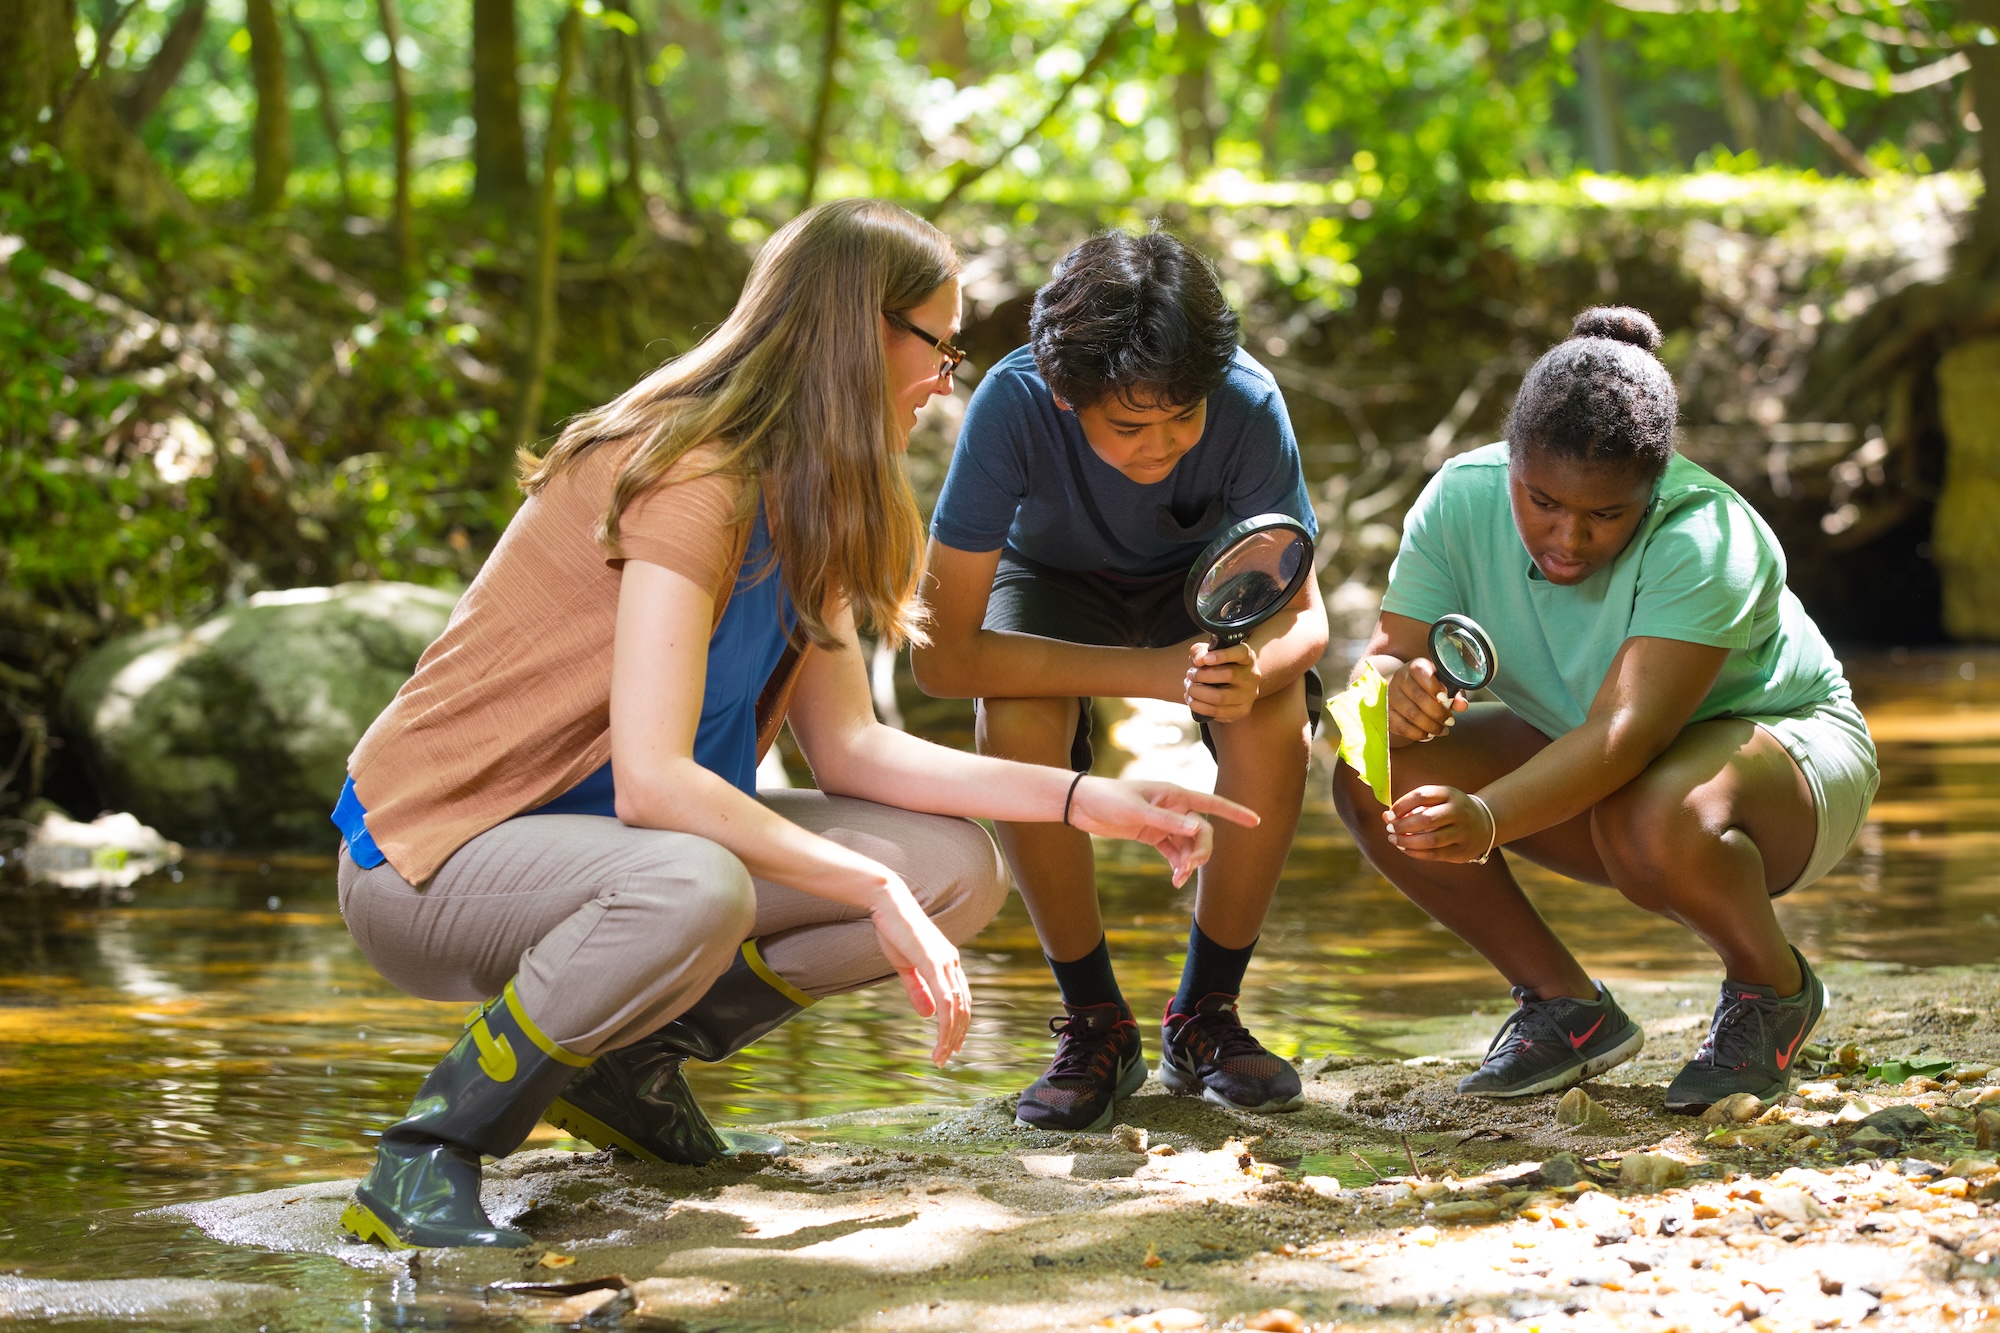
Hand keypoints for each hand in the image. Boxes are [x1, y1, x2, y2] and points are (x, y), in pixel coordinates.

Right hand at [865, 875, 971, 1066]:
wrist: (887, 903)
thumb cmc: (894, 930)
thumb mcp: (905, 965)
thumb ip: (917, 989)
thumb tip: (928, 1015)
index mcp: (948, 962)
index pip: (962, 999)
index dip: (959, 1024)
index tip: (951, 1045)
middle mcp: (952, 963)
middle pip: (964, 1008)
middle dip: (957, 1036)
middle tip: (945, 1058)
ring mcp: (946, 962)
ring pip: (957, 1008)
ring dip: (951, 1036)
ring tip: (941, 1056)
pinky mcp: (934, 962)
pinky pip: (946, 999)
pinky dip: (945, 1024)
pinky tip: (939, 1039)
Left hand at [1065, 777, 1259, 886]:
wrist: (1082, 805)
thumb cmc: (1108, 799)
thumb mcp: (1137, 810)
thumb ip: (1167, 820)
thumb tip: (1198, 828)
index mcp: (1174, 794)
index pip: (1211, 802)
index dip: (1235, 812)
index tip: (1256, 821)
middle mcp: (1174, 807)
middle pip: (1202, 832)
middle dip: (1202, 851)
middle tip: (1189, 869)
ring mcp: (1164, 822)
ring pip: (1189, 845)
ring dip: (1189, 862)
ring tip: (1178, 879)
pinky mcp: (1153, 835)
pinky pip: (1175, 852)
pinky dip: (1178, 865)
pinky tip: (1176, 878)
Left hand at [1185, 640, 1261, 722]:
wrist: (1235, 685)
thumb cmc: (1219, 666)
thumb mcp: (1209, 653)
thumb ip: (1200, 651)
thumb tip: (1199, 660)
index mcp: (1247, 657)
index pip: (1241, 653)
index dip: (1223, 655)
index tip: (1205, 659)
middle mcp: (1252, 676)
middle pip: (1228, 675)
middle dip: (1202, 675)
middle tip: (1190, 674)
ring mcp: (1248, 695)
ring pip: (1220, 697)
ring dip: (1197, 693)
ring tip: (1189, 688)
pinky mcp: (1241, 711)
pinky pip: (1216, 712)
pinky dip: (1199, 706)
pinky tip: (1191, 700)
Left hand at [1383, 784, 1497, 862]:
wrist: (1485, 822)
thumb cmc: (1450, 810)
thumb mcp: (1436, 801)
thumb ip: (1411, 807)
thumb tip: (1386, 816)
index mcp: (1450, 794)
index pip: (1423, 795)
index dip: (1402, 804)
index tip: (1390, 813)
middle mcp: (1459, 811)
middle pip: (1427, 818)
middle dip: (1404, 825)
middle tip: (1390, 828)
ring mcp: (1463, 832)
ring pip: (1432, 840)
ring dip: (1408, 841)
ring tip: (1394, 839)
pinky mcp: (1463, 851)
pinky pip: (1436, 854)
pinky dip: (1416, 853)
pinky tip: (1404, 848)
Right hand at [1387, 656, 1467, 747]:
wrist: (1404, 690)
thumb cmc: (1429, 686)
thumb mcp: (1443, 684)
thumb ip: (1455, 693)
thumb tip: (1462, 706)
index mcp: (1416, 666)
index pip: (1421, 672)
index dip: (1433, 686)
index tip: (1445, 698)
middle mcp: (1400, 679)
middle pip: (1418, 697)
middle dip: (1438, 713)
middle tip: (1450, 722)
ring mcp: (1390, 696)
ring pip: (1411, 714)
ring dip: (1430, 726)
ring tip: (1442, 731)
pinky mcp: (1386, 712)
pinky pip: (1401, 726)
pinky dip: (1417, 734)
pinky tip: (1427, 735)